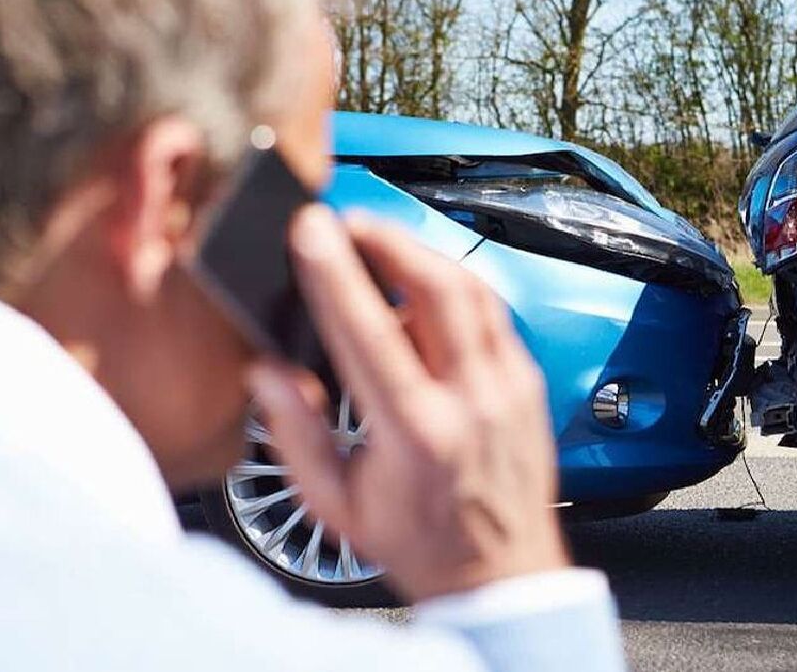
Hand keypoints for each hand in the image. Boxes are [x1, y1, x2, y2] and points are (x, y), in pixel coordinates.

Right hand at [247, 205, 568, 601]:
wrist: (502, 575)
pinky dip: (455, 288)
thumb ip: (296, 435)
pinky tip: (424, 287)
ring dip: (423, 254)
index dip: (336, 273)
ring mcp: (510, 387)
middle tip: (348, 222)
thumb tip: (267, 372)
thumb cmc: (420, 543)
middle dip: (388, 238)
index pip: (371, 331)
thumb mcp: (337, 505)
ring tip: (380, 243)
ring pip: (473, 290)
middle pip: (437, 288)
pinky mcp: (529, 382)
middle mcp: (473, 401)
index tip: (311, 230)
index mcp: (417, 433)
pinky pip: (493, 313)